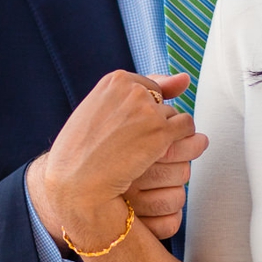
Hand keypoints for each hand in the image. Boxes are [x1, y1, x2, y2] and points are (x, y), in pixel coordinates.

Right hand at [31, 70, 204, 252]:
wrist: (74, 182)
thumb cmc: (80, 152)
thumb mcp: (100, 113)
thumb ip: (138, 93)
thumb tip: (186, 78)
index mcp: (115, 81)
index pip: (149, 89)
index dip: (144, 115)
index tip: (134, 131)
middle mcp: (133, 91)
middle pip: (164, 105)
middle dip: (156, 126)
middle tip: (135, 148)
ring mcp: (148, 111)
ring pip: (178, 118)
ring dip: (171, 137)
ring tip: (149, 156)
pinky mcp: (160, 132)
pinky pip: (187, 129)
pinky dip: (184, 143)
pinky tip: (162, 159)